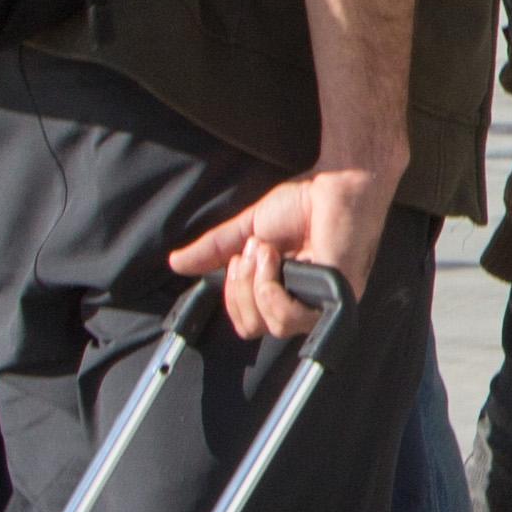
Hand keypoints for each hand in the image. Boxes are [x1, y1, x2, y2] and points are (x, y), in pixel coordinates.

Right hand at [167, 159, 398, 339]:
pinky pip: (291, 316)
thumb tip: (176, 263)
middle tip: (254, 251)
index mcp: (281, 293)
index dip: (232, 296)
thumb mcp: (247, 230)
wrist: (332, 184)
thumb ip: (214, 249)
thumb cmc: (302, 205)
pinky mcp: (335, 299)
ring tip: (269, 250)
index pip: (246, 323)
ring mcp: (319, 305)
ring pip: (271, 326)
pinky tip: (280, 260)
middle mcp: (301, 304)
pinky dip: (272, 289)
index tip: (238, 258)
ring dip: (257, 284)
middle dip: (240, 287)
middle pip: (252, 328)